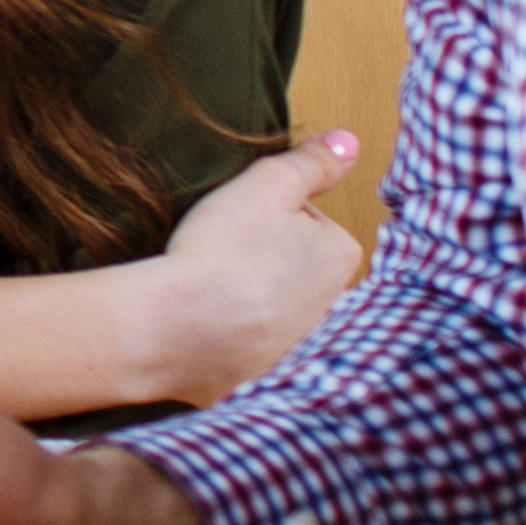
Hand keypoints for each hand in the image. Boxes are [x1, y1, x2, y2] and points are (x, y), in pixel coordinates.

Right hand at [146, 137, 363, 401]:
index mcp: (341, 256)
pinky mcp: (267, 382)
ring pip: (275, 314)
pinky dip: (231, 345)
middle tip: (223, 260)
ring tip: (209, 295)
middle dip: (265, 266)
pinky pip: (250, 355)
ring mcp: (301, 350)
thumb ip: (311, 162)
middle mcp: (335, 307)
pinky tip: (204, 331)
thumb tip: (349, 142)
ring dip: (249, 306)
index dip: (269, 220)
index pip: (310, 226)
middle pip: (296, 272)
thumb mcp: (266, 185)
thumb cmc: (221, 251)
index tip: (241, 227)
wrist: (176, 327)